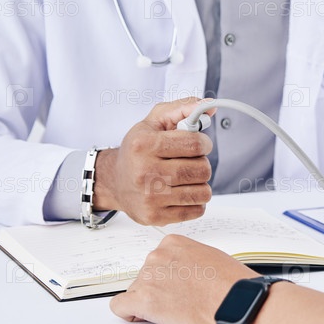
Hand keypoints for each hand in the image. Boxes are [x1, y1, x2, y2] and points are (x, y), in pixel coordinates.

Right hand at [93, 98, 216, 225]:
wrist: (115, 181)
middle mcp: (145, 172)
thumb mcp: (154, 121)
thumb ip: (182, 109)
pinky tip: (182, 192)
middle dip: (202, 164)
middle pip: (201, 170)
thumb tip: (209, 107)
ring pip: (203, 192)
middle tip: (190, 162)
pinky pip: (197, 210)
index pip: (194, 144)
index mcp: (144, 145)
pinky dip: (196, 201)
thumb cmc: (138, 150)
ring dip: (200, 184)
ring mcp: (150, 198)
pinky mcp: (156, 217)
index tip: (199, 144)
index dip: (204, 143)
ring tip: (186, 178)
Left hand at [110, 235, 258, 323]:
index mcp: (172, 243)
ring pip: (135, 292)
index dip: (167, 278)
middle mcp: (157, 256)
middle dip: (159, 290)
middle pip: (144, 277)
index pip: (157, 261)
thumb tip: (183, 273)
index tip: (179, 287)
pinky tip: (146, 317)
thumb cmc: (233, 284)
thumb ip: (189, 260)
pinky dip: (130, 314)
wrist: (238, 302)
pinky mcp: (143, 300)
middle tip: (181, 302)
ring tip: (177, 312)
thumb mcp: (211, 257)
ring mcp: (149, 277)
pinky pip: (120, 307)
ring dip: (150, 303)